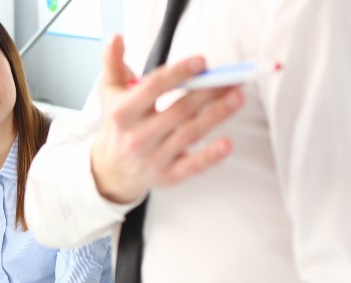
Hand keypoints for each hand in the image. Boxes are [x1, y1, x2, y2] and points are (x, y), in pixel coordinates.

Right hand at [92, 34, 243, 203]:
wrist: (112, 168)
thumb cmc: (120, 124)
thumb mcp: (112, 92)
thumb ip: (113, 63)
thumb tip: (116, 38)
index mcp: (123, 112)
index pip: (153, 88)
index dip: (179, 73)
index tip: (202, 62)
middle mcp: (137, 136)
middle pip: (179, 110)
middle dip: (209, 92)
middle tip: (232, 78)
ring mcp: (153, 158)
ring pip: (190, 133)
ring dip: (216, 115)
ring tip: (238, 97)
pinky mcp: (167, 176)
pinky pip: (192, 166)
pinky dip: (210, 156)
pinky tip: (227, 143)